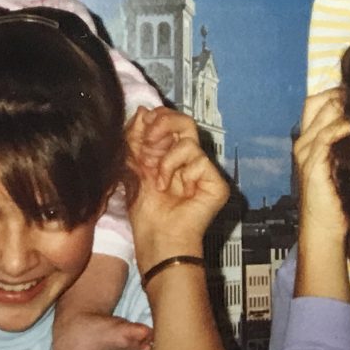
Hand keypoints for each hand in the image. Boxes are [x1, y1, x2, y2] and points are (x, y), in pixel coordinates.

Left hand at [126, 107, 228, 268]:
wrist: (156, 239)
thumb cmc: (146, 211)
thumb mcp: (134, 167)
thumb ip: (138, 139)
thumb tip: (143, 110)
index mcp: (172, 155)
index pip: (170, 123)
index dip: (155, 119)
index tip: (139, 128)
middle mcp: (190, 160)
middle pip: (185, 121)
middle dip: (163, 122)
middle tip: (148, 137)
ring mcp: (204, 171)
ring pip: (188, 139)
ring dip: (164, 156)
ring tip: (156, 178)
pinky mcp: (216, 183)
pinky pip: (197, 158)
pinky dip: (177, 170)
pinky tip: (170, 189)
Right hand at [294, 88, 349, 239]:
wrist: (323, 228)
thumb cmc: (336, 198)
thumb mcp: (340, 164)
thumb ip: (346, 144)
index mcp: (308, 140)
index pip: (314, 102)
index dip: (333, 92)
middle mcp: (303, 142)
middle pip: (316, 102)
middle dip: (339, 95)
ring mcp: (306, 153)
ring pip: (321, 116)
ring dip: (342, 108)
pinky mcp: (313, 166)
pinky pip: (324, 138)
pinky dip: (338, 128)